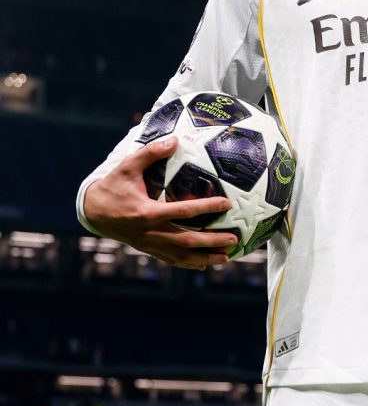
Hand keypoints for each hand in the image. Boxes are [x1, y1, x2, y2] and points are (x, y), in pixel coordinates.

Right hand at [83, 137, 234, 270]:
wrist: (94, 211)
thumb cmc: (114, 186)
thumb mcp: (127, 166)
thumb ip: (150, 153)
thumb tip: (175, 141)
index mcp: (147, 212)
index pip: (183, 211)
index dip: (206, 208)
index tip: (226, 203)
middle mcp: (150, 232)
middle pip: (186, 240)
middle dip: (212, 241)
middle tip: (233, 238)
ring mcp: (149, 244)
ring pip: (181, 255)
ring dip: (205, 257)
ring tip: (227, 256)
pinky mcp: (148, 249)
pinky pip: (171, 260)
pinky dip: (189, 264)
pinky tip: (205, 264)